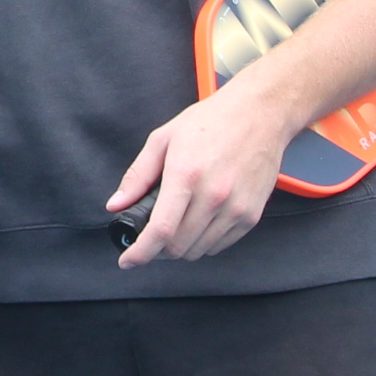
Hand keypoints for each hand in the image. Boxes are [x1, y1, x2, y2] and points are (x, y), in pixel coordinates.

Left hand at [107, 79, 294, 266]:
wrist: (259, 114)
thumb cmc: (210, 122)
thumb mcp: (163, 139)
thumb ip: (138, 175)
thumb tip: (116, 204)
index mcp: (186, 175)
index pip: (161, 230)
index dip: (140, 253)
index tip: (128, 260)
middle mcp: (213, 196)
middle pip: (178, 247)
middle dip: (157, 251)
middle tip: (149, 239)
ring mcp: (236, 208)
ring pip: (199, 250)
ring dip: (180, 248)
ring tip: (173, 229)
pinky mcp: (251, 215)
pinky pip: (220, 245)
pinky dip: (203, 243)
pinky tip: (197, 224)